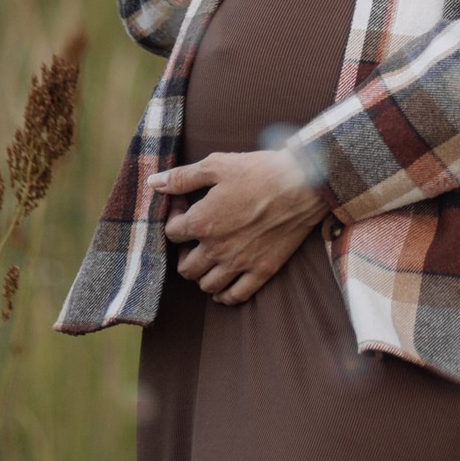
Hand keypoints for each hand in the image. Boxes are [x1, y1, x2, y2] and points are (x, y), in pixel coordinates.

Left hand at [155, 149, 326, 305]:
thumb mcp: (217, 165)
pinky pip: (236, 295)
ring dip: (202, 275)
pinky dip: (225, 295)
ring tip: (209, 259)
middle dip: (184, 253)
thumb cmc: (260, 170)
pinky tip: (224, 285)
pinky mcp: (262, 270)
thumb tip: (153, 183)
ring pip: (207, 285)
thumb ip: (182, 177)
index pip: (172, 232)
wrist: (305, 183)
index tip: (184, 205)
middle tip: (194, 238)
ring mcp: (239, 263)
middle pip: (185, 267)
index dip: (174, 217)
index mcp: (202, 223)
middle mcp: (216, 249)